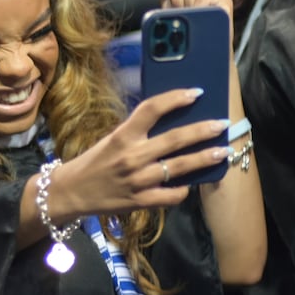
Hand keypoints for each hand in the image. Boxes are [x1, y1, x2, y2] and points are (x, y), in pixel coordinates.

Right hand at [50, 88, 229, 218]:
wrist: (72, 192)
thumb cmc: (95, 161)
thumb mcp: (113, 139)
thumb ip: (139, 133)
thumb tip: (174, 122)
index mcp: (123, 135)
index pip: (152, 109)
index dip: (175, 98)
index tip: (196, 93)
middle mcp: (132, 156)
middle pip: (174, 139)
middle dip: (202, 130)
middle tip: (222, 124)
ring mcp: (138, 181)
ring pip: (179, 167)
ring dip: (204, 159)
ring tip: (222, 152)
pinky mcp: (140, 202)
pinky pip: (171, 195)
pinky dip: (184, 189)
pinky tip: (192, 184)